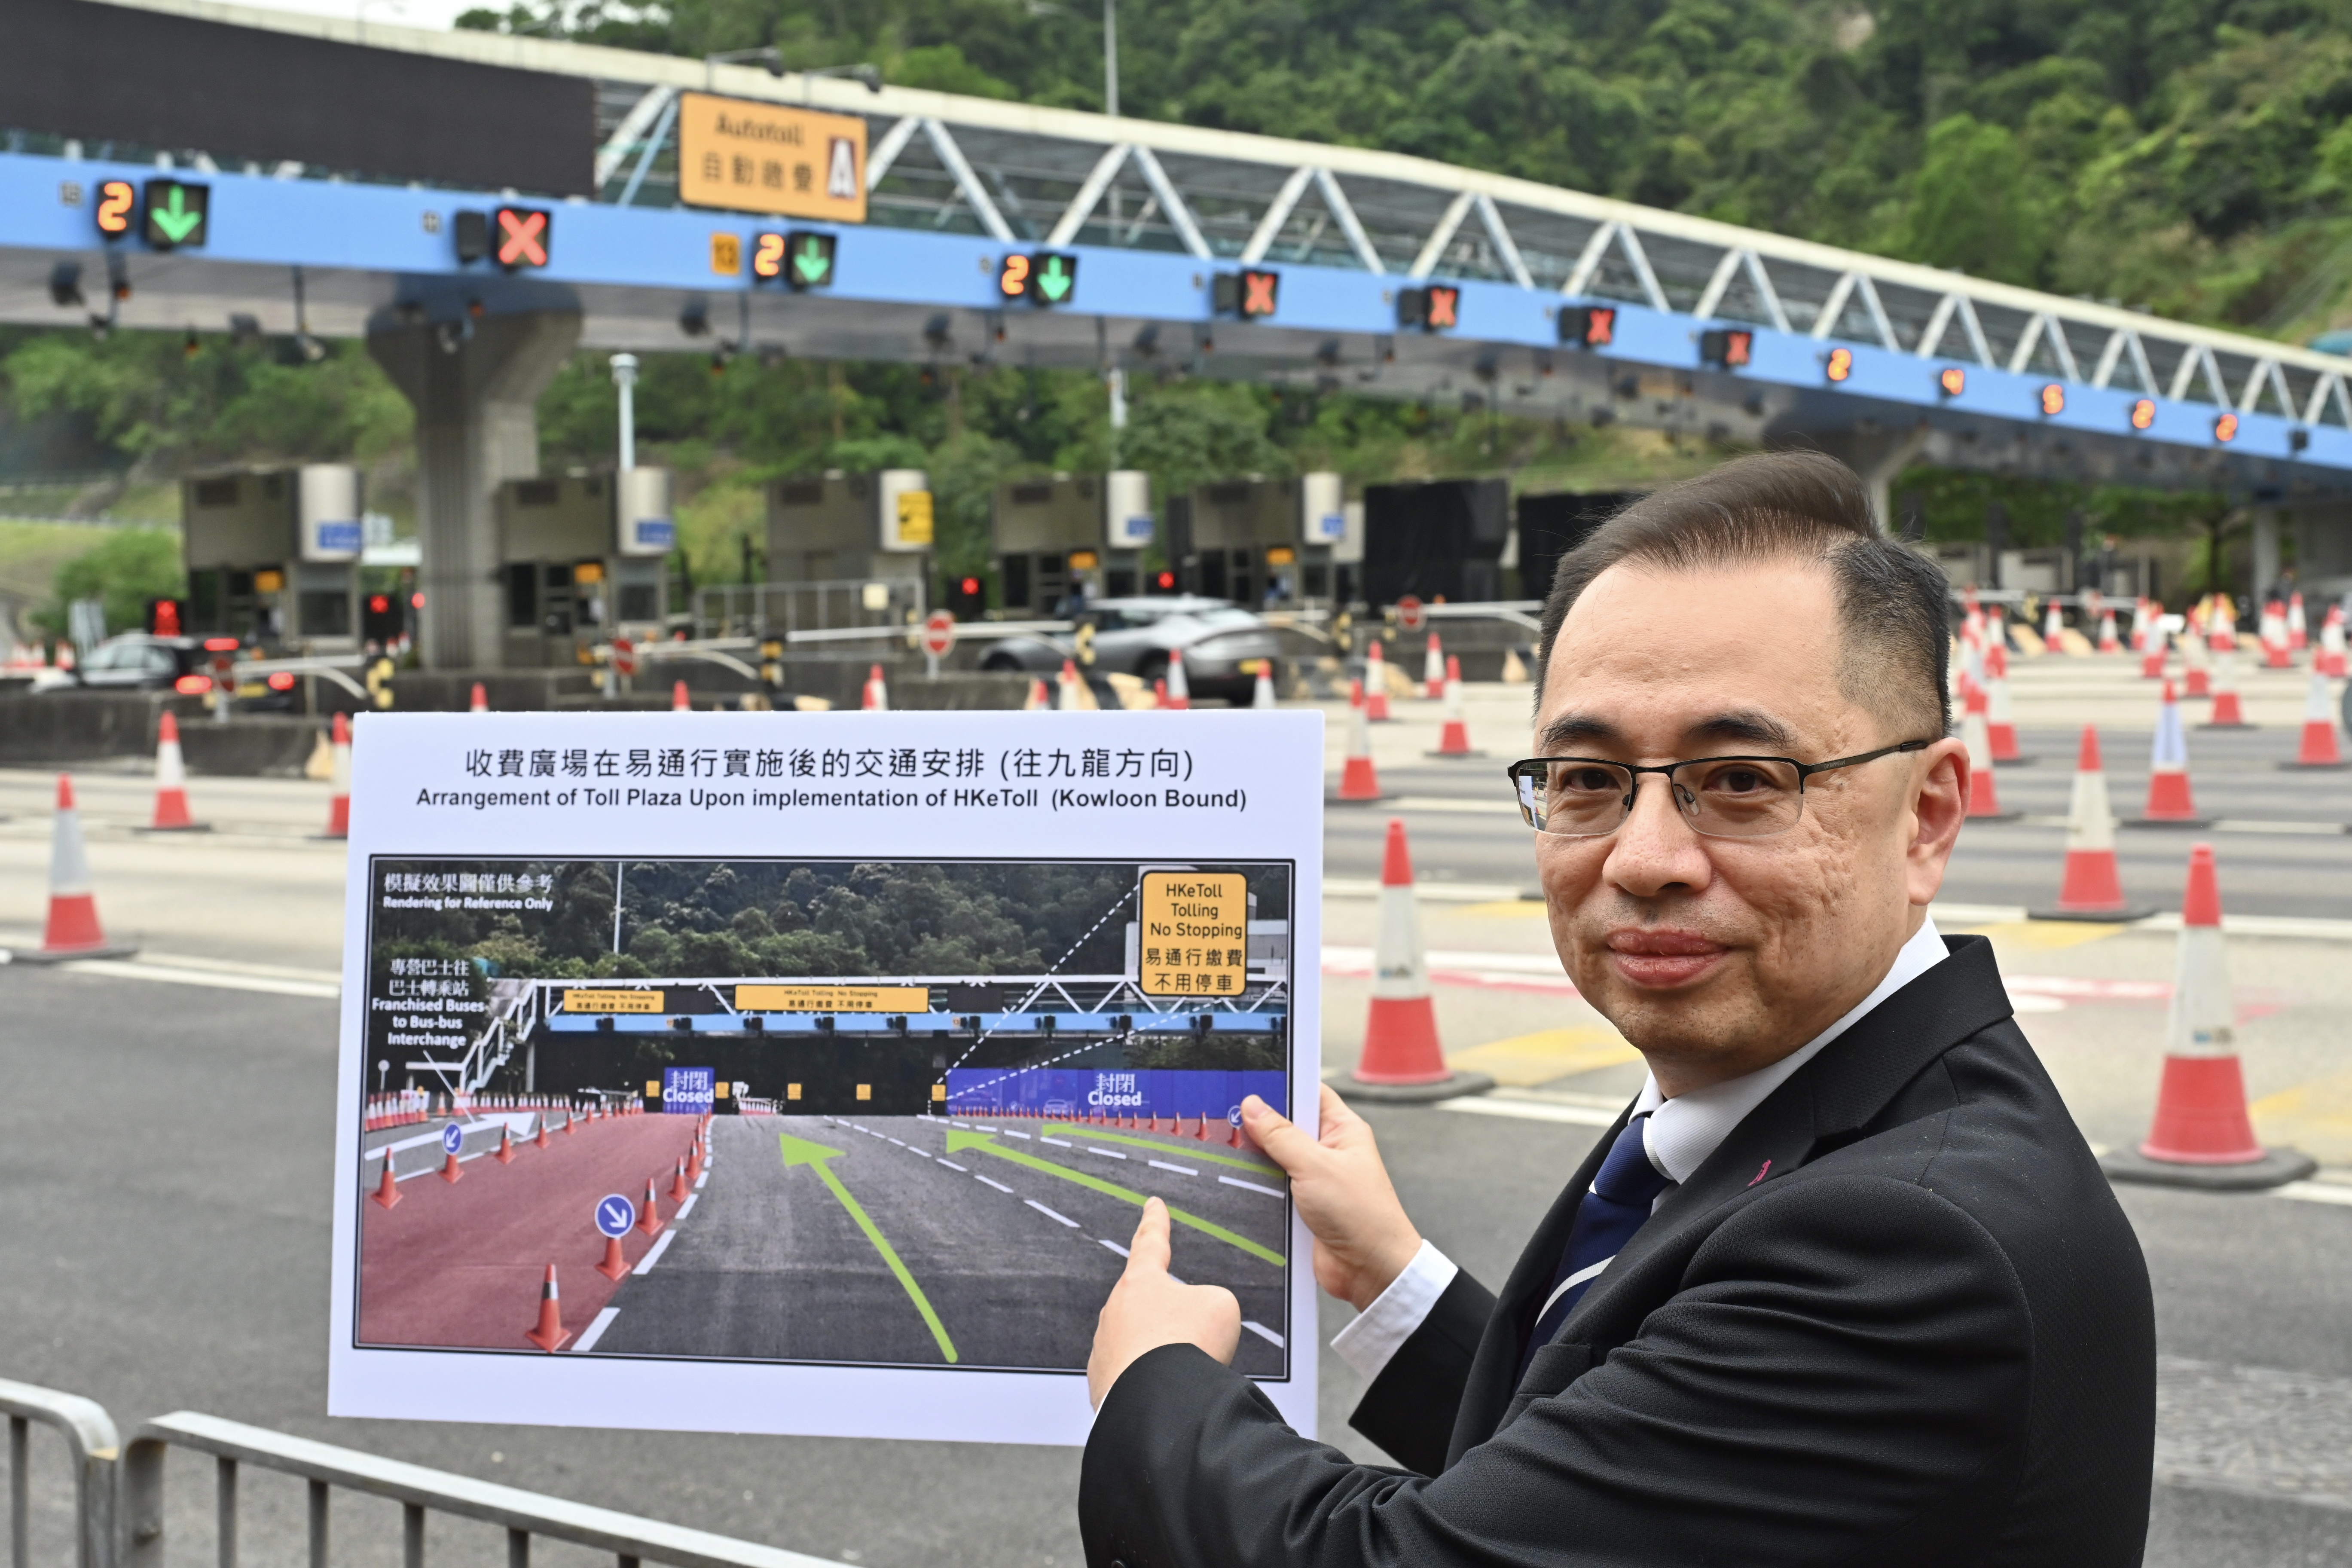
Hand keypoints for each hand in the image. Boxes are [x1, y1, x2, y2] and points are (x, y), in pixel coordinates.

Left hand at [1087, 1198, 1240, 1408]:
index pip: (1151, 1241)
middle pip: (1151, 1307)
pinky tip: (1168, 1393)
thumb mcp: (1220, 1305)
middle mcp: (1116, 1310)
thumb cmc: (1188, 1348)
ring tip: (1184, 1372)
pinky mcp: (1102, 1384)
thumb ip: (1207, 1301)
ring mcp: (1105, 1347)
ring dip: (1164, 1356)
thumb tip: (1196, 1319)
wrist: (1161, 1405)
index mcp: (1141, 1281)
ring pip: (1143, 1346)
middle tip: (1196, 1342)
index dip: (1156, 1222)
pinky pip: (1134, 1378)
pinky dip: (1151, 1383)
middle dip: (1174, 1324)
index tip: (1152, 1206)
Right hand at [1242, 1086, 1419, 1311]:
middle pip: (1286, 1126)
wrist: (1372, 1272)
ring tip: (1223, 1147)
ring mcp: (1314, 1180)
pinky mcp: (1300, 1207)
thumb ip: (1281, 1135)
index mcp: (1342, 1130)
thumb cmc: (1361, 1214)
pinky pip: (1271, 1189)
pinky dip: (1256, 1188)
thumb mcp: (1316, 1166)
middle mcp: (1328, 1152)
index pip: (1309, 1093)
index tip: (1249, 1081)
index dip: (1282, 1085)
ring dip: (1255, 1160)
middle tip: (1225, 1115)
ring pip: (1274, 1159)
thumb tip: (1253, 1106)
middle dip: (1259, 1125)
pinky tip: (1233, 1182)